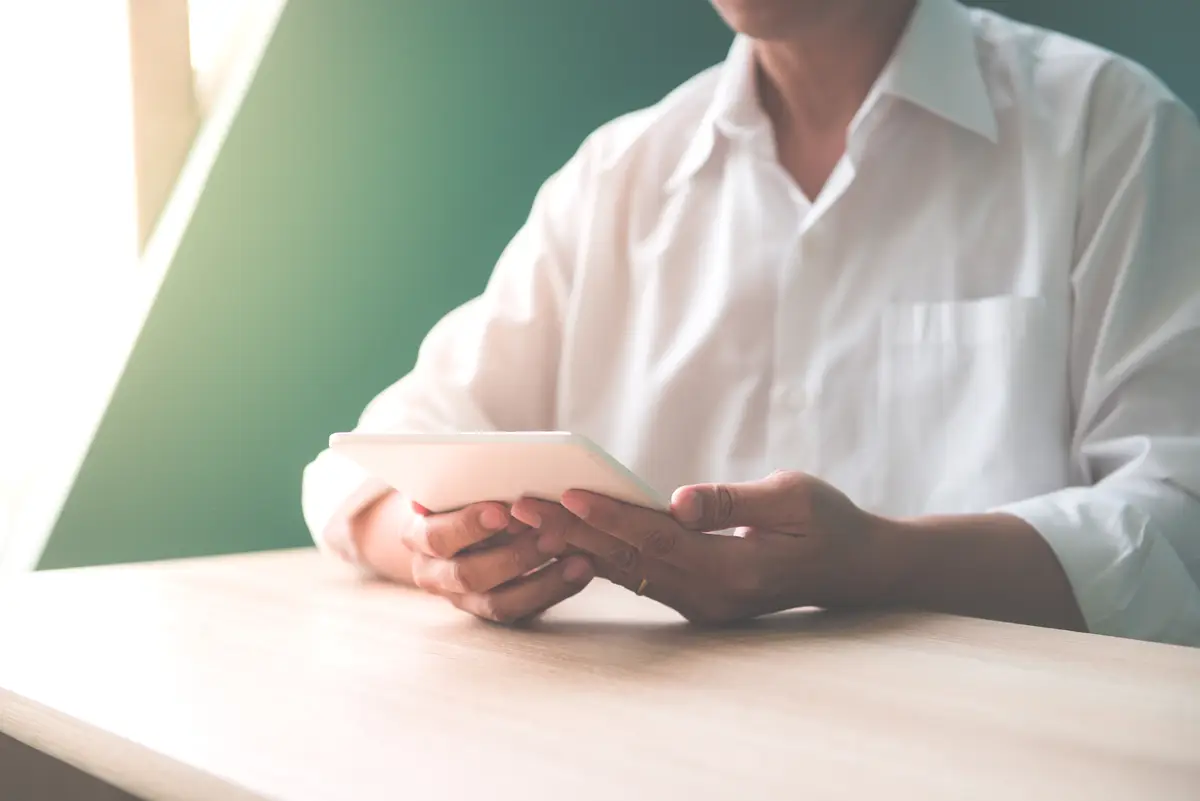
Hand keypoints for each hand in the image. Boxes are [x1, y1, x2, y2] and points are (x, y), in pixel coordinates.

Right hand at [402, 500, 593, 623]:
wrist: (447, 534)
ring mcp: (462, 599)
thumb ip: (458, 483)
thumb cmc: (456, 499)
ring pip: (499, 601)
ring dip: (541, 579)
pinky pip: (523, 610)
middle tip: (553, 534)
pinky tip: (581, 569)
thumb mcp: (449, 488)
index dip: (469, 525)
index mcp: (418, 537)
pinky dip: (555, 590)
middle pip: (469, 575)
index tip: (503, 510)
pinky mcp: (491, 610)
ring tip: (577, 558)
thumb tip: (473, 466)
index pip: (439, 536)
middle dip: (514, 555)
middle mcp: (434, 574)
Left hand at [511, 471, 894, 624]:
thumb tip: (682, 500)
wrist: (854, 569)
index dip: (610, 515)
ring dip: (575, 544)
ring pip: (625, 571)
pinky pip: (638, 577)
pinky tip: (568, 538)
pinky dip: (600, 555)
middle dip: (570, 532)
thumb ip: (735, 501)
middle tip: (518, 509)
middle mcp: (709, 595)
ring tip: (528, 522)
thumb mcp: (794, 498)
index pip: (656, 540)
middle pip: (626, 560)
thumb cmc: (829, 522)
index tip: (566, 492)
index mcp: (732, 570)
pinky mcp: (696, 599)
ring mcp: (700, 603)